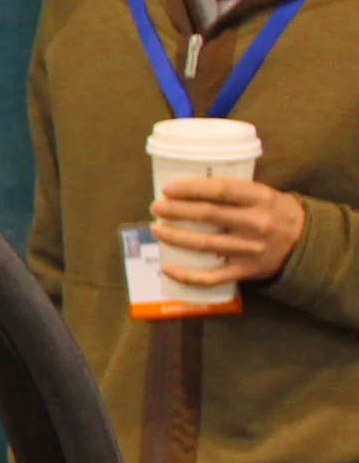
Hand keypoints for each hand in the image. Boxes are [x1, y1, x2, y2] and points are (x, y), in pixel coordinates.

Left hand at [152, 178, 304, 283]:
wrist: (306, 242)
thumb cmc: (274, 212)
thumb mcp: (263, 193)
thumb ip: (234, 191)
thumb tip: (188, 186)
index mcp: (261, 199)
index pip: (221, 190)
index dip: (191, 188)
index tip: (168, 189)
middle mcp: (256, 224)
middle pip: (208, 216)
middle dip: (176, 211)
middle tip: (156, 208)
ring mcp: (250, 250)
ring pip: (204, 244)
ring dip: (174, 236)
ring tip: (156, 228)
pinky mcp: (245, 271)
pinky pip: (211, 276)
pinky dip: (186, 275)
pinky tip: (167, 268)